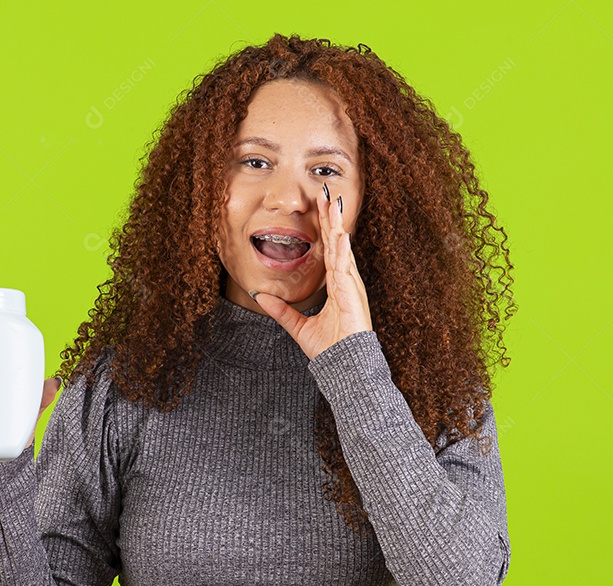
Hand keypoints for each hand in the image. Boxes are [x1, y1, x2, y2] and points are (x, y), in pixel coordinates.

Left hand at [251, 186, 372, 359]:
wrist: (344, 366)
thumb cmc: (330, 350)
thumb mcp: (298, 327)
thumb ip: (281, 311)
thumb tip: (260, 296)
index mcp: (336, 286)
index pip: (330, 250)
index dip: (326, 229)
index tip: (321, 208)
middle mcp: (346, 281)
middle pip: (338, 242)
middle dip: (331, 217)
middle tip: (325, 193)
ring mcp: (350, 286)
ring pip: (342, 248)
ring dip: (337, 224)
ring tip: (332, 202)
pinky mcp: (352, 294)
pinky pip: (345, 266)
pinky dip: (342, 248)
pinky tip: (339, 232)